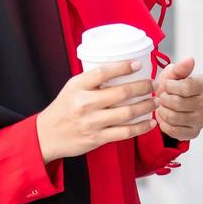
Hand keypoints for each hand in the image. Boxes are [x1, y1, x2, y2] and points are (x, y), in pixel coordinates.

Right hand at [37, 61, 157, 162]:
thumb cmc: (63, 109)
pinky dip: (141, 127)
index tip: (138, 65)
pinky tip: (151, 122)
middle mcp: (84, 104)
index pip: (102, 72)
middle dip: (143, 87)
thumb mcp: (72, 88)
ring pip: (127, 113)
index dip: (122, 67)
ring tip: (156, 101)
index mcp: (77, 87)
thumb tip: (122, 68)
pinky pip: (125, 133)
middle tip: (154, 84)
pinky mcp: (96, 138)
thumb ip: (92, 80)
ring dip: (147, 107)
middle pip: (121, 93)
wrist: (45, 136)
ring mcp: (91, 122)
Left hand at [154, 57, 202, 140]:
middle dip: (163, 99)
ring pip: (173, 117)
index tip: (165, 85)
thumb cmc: (174, 87)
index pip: (185, 87)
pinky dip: (163, 124)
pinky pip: (173, 130)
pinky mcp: (194, 132)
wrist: (176, 105)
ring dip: (161, 111)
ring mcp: (202, 119)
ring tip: (161, 106)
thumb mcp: (175, 74)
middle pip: (177, 103)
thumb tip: (190, 59)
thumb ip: (180, 68)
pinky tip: (164, 117)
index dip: (169, 87)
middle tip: (161, 97)